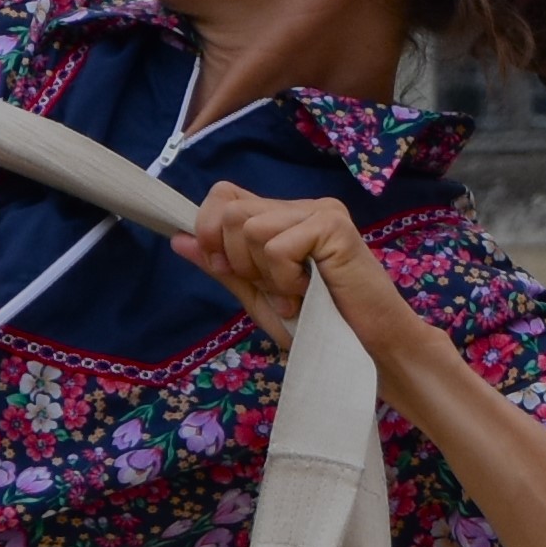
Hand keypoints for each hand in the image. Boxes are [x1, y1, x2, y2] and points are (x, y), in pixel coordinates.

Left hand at [173, 183, 406, 350]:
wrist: (366, 351)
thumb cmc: (318, 327)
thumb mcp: (257, 296)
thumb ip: (223, 266)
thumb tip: (178, 239)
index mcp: (280, 217)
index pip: (223, 195)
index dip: (209, 229)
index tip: (227, 269)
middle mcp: (300, 206)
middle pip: (231, 211)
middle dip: (238, 261)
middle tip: (275, 290)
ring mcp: (319, 211)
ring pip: (250, 228)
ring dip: (265, 275)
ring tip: (295, 294)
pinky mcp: (334, 225)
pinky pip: (277, 246)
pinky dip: (284, 280)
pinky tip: (307, 294)